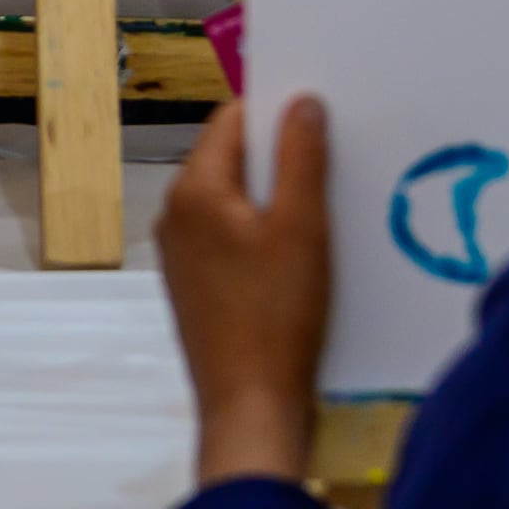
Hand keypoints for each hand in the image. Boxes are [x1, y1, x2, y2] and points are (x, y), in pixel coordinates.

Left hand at [161, 95, 335, 489]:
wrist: (250, 406)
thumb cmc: (277, 315)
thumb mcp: (302, 228)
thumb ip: (302, 157)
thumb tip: (302, 101)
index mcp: (193, 191)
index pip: (232, 121)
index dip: (276, 112)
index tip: (322, 117)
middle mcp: (175, 216)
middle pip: (232, 160)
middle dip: (279, 157)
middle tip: (334, 161)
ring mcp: (180, 254)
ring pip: (233, 201)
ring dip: (274, 198)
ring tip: (325, 208)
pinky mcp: (195, 286)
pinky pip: (230, 238)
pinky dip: (262, 234)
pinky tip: (300, 253)